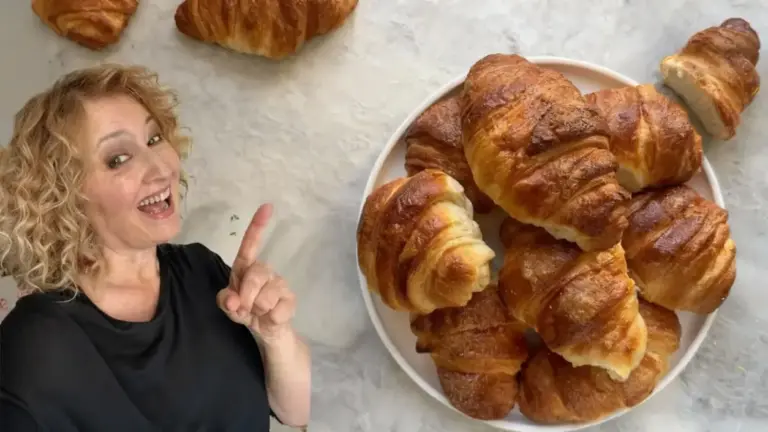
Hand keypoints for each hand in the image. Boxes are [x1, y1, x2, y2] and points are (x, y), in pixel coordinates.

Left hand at [216, 204, 296, 342]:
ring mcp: (280, 284)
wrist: (266, 330)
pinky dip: (269, 319)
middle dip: (246, 296)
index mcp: (247, 268)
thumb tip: (233, 300)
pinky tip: (271, 318)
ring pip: (265, 297)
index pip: (250, 245)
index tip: (267, 207)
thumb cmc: (245, 310)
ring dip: (257, 310)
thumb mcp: (229, 305)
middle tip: (244, 308)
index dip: (257, 226)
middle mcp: (265, 271)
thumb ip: (225, 300)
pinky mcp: (291, 299)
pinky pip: (277, 310)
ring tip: (259, 313)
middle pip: (255, 275)